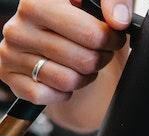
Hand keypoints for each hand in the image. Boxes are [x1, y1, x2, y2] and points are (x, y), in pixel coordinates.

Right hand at [0, 0, 125, 105]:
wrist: (56, 45)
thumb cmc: (79, 27)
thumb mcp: (97, 8)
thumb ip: (114, 2)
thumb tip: (119, 20)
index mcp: (39, 1)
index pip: (93, 34)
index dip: (112, 40)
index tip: (112, 37)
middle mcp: (19, 24)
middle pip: (84, 60)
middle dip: (100, 60)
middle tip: (97, 52)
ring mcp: (11, 50)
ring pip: (68, 80)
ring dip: (83, 78)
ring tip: (79, 64)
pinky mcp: (7, 74)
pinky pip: (47, 95)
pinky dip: (61, 93)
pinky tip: (61, 77)